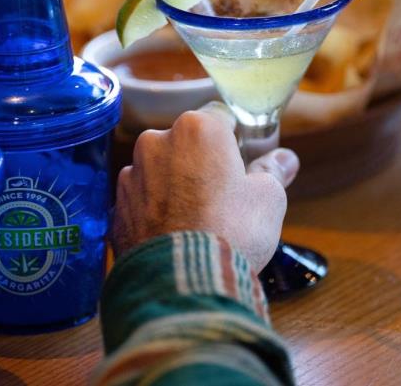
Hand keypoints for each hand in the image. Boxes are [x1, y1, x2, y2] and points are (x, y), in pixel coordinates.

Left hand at [111, 102, 299, 271]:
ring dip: (175, 182)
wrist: (182, 282)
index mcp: (196, 129)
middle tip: (221, 194)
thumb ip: (273, 170)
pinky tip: (171, 231)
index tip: (243, 159)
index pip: (220, 116)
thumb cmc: (231, 231)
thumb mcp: (268, 198)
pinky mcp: (116, 204)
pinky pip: (142, 197)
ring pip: (160, 169)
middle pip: (186, 143)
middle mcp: (156, 141)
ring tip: (194, 218)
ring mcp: (131, 173)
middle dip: (202, 161)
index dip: (235, 137)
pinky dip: (155, 207)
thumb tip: (284, 159)